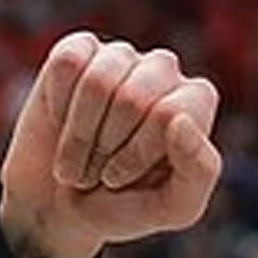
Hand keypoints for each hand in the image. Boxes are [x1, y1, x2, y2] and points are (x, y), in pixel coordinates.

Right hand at [0, 31, 221, 257]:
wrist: (60, 206)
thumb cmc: (127, 207)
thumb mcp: (174, 207)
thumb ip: (199, 171)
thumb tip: (181, 118)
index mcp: (196, 103)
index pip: (169, 113)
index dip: (137, 153)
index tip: (120, 178)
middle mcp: (164, 72)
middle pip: (133, 98)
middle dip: (106, 147)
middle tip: (98, 173)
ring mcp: (122, 56)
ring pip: (98, 81)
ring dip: (79, 134)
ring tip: (79, 158)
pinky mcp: (79, 49)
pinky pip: (68, 64)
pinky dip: (58, 104)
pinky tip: (62, 121)